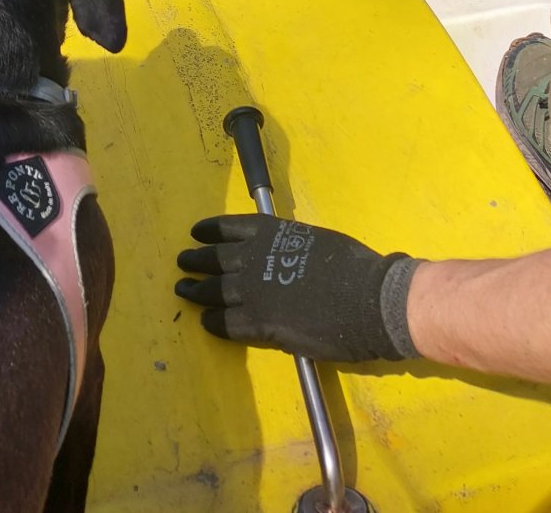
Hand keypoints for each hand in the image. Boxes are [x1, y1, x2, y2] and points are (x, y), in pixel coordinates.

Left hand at [175, 213, 421, 362]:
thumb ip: (289, 247)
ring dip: (196, 291)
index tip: (196, 233)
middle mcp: (254, 257)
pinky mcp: (259, 324)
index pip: (229, 227)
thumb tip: (281, 256)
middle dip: (196, 261)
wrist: (368, 300)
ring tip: (183, 290)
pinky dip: (214, 323)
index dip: (210, 230)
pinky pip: (227, 323)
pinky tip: (207, 323)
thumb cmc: (351, 266)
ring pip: (214, 291)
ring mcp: (253, 291)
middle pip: (215, 259)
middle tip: (182, 263)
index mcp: (271, 232)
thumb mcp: (315, 241)